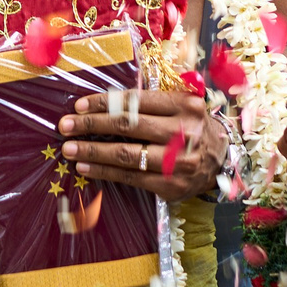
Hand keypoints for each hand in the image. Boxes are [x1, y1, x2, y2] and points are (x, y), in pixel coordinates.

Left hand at [60, 87, 224, 200]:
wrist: (221, 160)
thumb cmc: (191, 126)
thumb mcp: (181, 105)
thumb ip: (151, 101)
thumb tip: (105, 102)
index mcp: (183, 105)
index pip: (136, 101)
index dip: (104, 102)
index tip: (79, 105)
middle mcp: (183, 132)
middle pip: (128, 125)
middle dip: (92, 124)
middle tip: (65, 125)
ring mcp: (178, 161)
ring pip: (126, 154)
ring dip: (93, 150)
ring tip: (69, 148)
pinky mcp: (171, 185)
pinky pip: (131, 177)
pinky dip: (104, 171)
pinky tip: (86, 167)